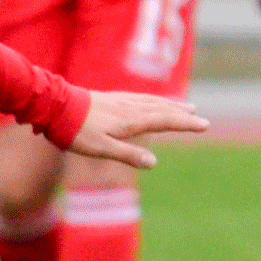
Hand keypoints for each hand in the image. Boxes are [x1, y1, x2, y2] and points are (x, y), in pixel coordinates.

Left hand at [66, 90, 208, 168]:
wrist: (56, 106)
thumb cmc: (76, 131)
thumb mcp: (101, 148)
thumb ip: (127, 154)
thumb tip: (153, 162)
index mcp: (131, 120)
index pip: (165, 121)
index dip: (185, 123)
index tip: (204, 125)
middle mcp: (130, 108)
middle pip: (163, 110)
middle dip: (183, 115)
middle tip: (202, 119)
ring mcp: (122, 101)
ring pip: (153, 102)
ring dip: (171, 105)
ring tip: (186, 107)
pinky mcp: (112, 98)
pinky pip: (141, 98)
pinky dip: (154, 100)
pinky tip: (153, 101)